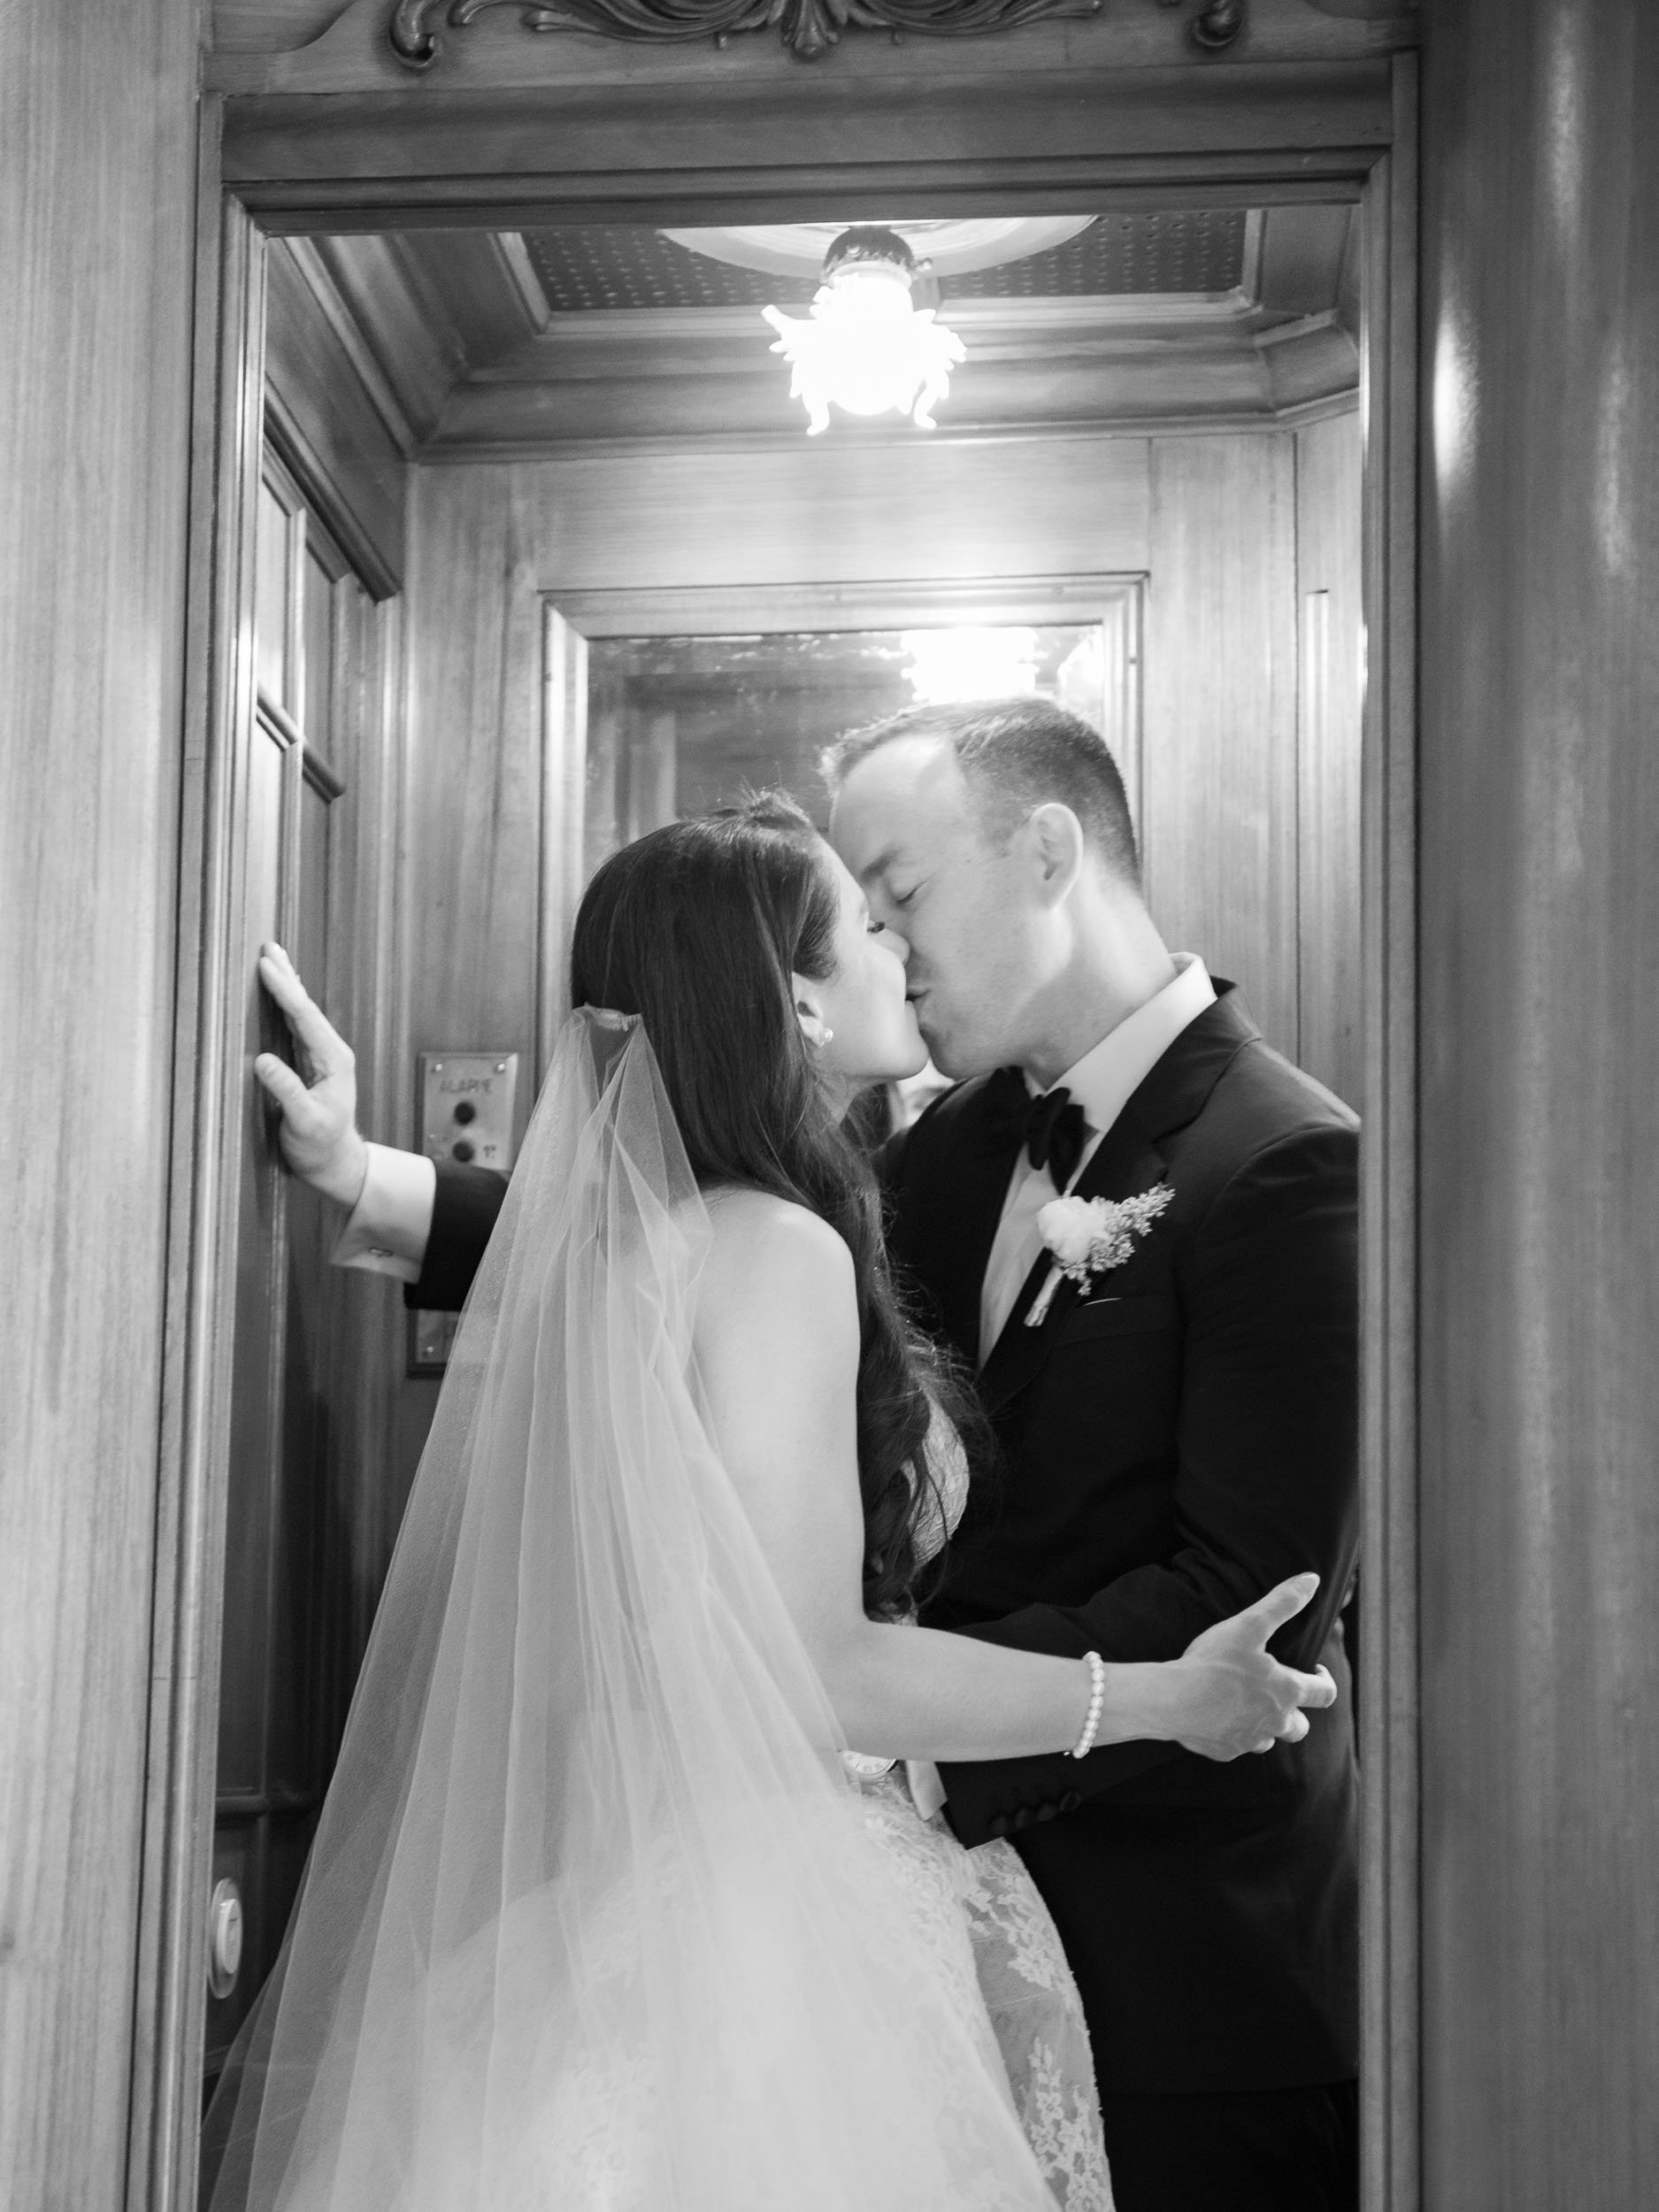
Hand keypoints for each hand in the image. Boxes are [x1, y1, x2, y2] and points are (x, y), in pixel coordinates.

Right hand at [252, 942, 368, 1207]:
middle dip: (286, 976)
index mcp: (333, 1061)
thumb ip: (286, 1091)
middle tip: (269, 946)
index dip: (285, 990)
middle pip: (305, 1007)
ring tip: (272, 959)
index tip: (266, 966)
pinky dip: (285, 1006)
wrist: (333, 1162)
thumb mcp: (304, 1122)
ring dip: (286, 986)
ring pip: (300, 1013)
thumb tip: (262, 1060)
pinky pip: (296, 1026)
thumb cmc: (320, 1145)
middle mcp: (330, 1053)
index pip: (306, 1017)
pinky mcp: (310, 1064)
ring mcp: (321, 1057)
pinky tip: (279, 993)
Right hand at [1165, 1573, 1337, 1761]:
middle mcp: (1275, 1722)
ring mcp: (1250, 1740)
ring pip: (1270, 1740)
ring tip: (1247, 1705)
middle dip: (1296, 1711)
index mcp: (1287, 1692)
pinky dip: (1234, 1733)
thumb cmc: (1214, 1663)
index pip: (1326, 1694)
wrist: (1174, 1700)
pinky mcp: (1226, 1751)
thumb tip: (1311, 1580)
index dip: (1325, 1681)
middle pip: (1301, 1727)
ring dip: (1265, 1725)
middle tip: (1278, 1693)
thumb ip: (1282, 1603)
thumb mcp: (1250, 1624)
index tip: (1314, 1671)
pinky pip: (1238, 1745)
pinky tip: (1218, 1717)